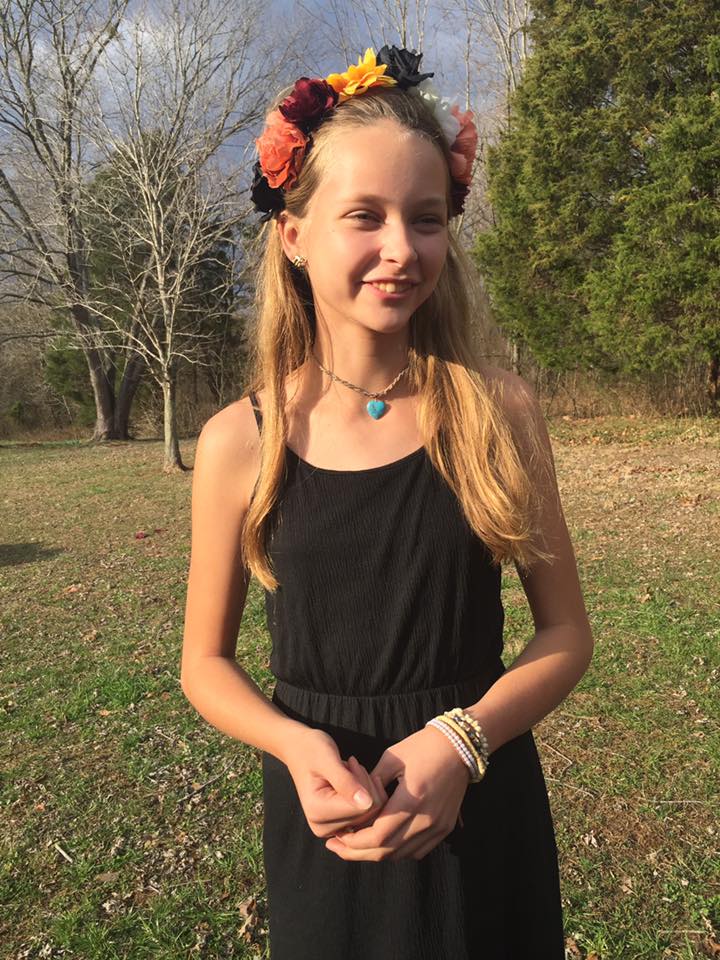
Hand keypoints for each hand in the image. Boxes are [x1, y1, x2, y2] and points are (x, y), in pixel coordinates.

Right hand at [284, 728, 388, 838]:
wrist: (300, 750)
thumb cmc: (312, 750)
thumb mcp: (327, 759)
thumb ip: (345, 782)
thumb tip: (367, 804)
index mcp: (317, 813)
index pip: (363, 807)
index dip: (365, 782)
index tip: (352, 760)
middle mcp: (323, 828)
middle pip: (368, 812)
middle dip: (366, 784)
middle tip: (351, 763)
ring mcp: (332, 829)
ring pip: (371, 813)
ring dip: (367, 787)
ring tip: (350, 770)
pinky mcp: (340, 826)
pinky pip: (368, 814)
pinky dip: (367, 794)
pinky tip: (355, 779)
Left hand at [324, 725, 469, 861]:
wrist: (460, 746)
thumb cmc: (423, 746)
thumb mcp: (391, 758)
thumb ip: (371, 783)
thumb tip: (355, 802)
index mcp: (410, 800)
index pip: (377, 836)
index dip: (354, 843)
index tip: (337, 839)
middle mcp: (426, 819)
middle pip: (387, 852)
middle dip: (359, 853)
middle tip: (339, 848)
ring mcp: (438, 827)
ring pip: (402, 855)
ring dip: (378, 854)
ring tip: (357, 846)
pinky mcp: (445, 828)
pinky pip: (418, 851)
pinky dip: (399, 851)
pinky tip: (385, 842)